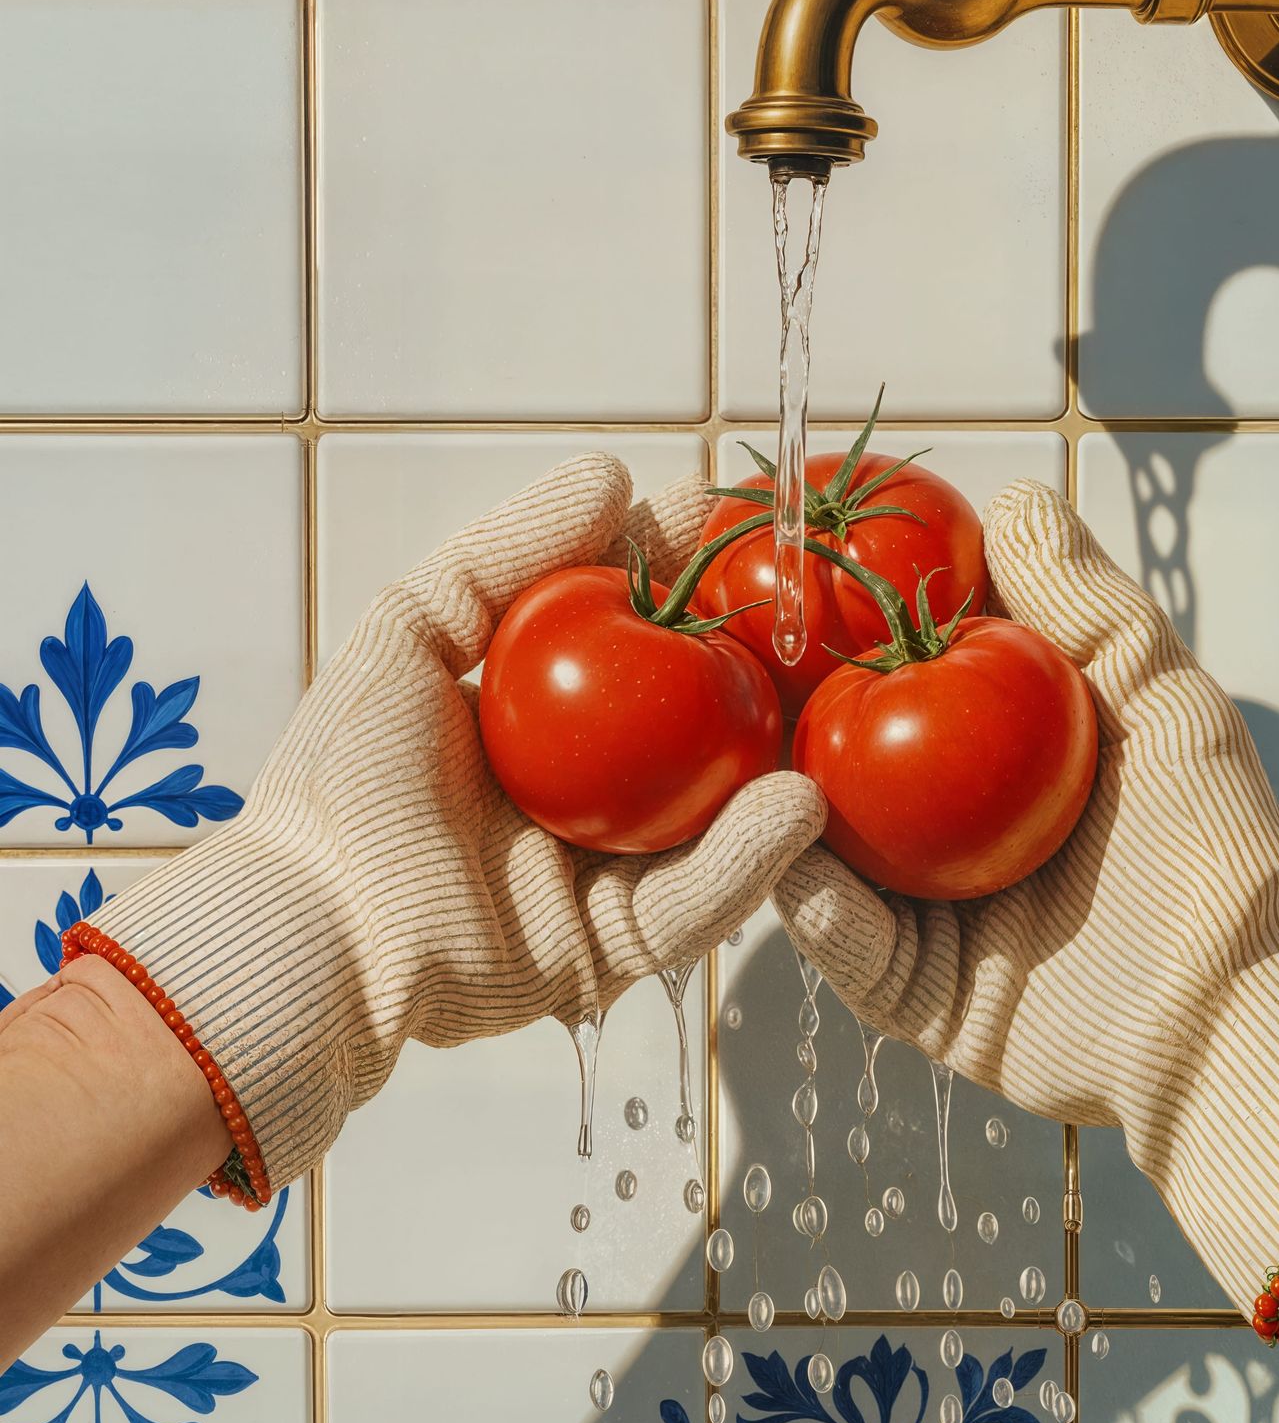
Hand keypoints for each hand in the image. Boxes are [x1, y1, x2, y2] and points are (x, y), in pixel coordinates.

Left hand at [63, 456, 824, 1208]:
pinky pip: (698, 901)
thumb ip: (508, 553)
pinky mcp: (615, 949)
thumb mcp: (414, 629)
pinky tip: (793, 803)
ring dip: (777, 760)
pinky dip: (751, 856)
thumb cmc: (342, 780)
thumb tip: (613, 473)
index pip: (639, 632)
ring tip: (824, 700)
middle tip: (818, 604)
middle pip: (697, 722)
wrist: (310, 928)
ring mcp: (607, 871)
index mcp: (542, 721)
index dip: (692, 576)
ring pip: (718, 813)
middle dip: (762, 663)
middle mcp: (585, 791)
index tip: (746, 518)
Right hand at [777, 480, 1278, 1331]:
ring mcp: (931, 915)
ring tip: (740, 757)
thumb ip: (1086, 606)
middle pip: (849, 764)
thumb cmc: (1216, 849)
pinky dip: (811, 904)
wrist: (1235, 1016)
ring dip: (778, 808)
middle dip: (791, 715)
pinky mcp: (918, 997)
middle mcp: (957, 832)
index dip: (859, 623)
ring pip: (829, 853)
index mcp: (1008, 762)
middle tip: (736, 660)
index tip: (805, 566)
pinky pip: (847, 946)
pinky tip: (785, 854)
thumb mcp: (1161, 701)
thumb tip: (1012, 496)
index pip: (915, 676)